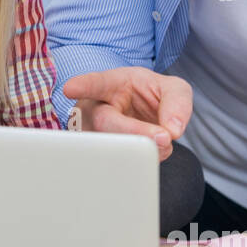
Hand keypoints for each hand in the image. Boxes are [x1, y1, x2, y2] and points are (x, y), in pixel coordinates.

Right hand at [63, 66, 192, 160]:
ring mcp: (92, 133)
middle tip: (164, 137)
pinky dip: (141, 162)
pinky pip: (115, 163)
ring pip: (108, 147)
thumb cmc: (153, 97)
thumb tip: (172, 130)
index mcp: (110, 84)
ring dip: (142, 150)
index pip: (95, 83)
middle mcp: (94, 108)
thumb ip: (177, 103)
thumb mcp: (173, 90)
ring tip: (164, 142)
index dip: (81, 85)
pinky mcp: (97, 155)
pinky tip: (150, 152)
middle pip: (104, 122)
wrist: (146, 116)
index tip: (69, 88)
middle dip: (135, 133)